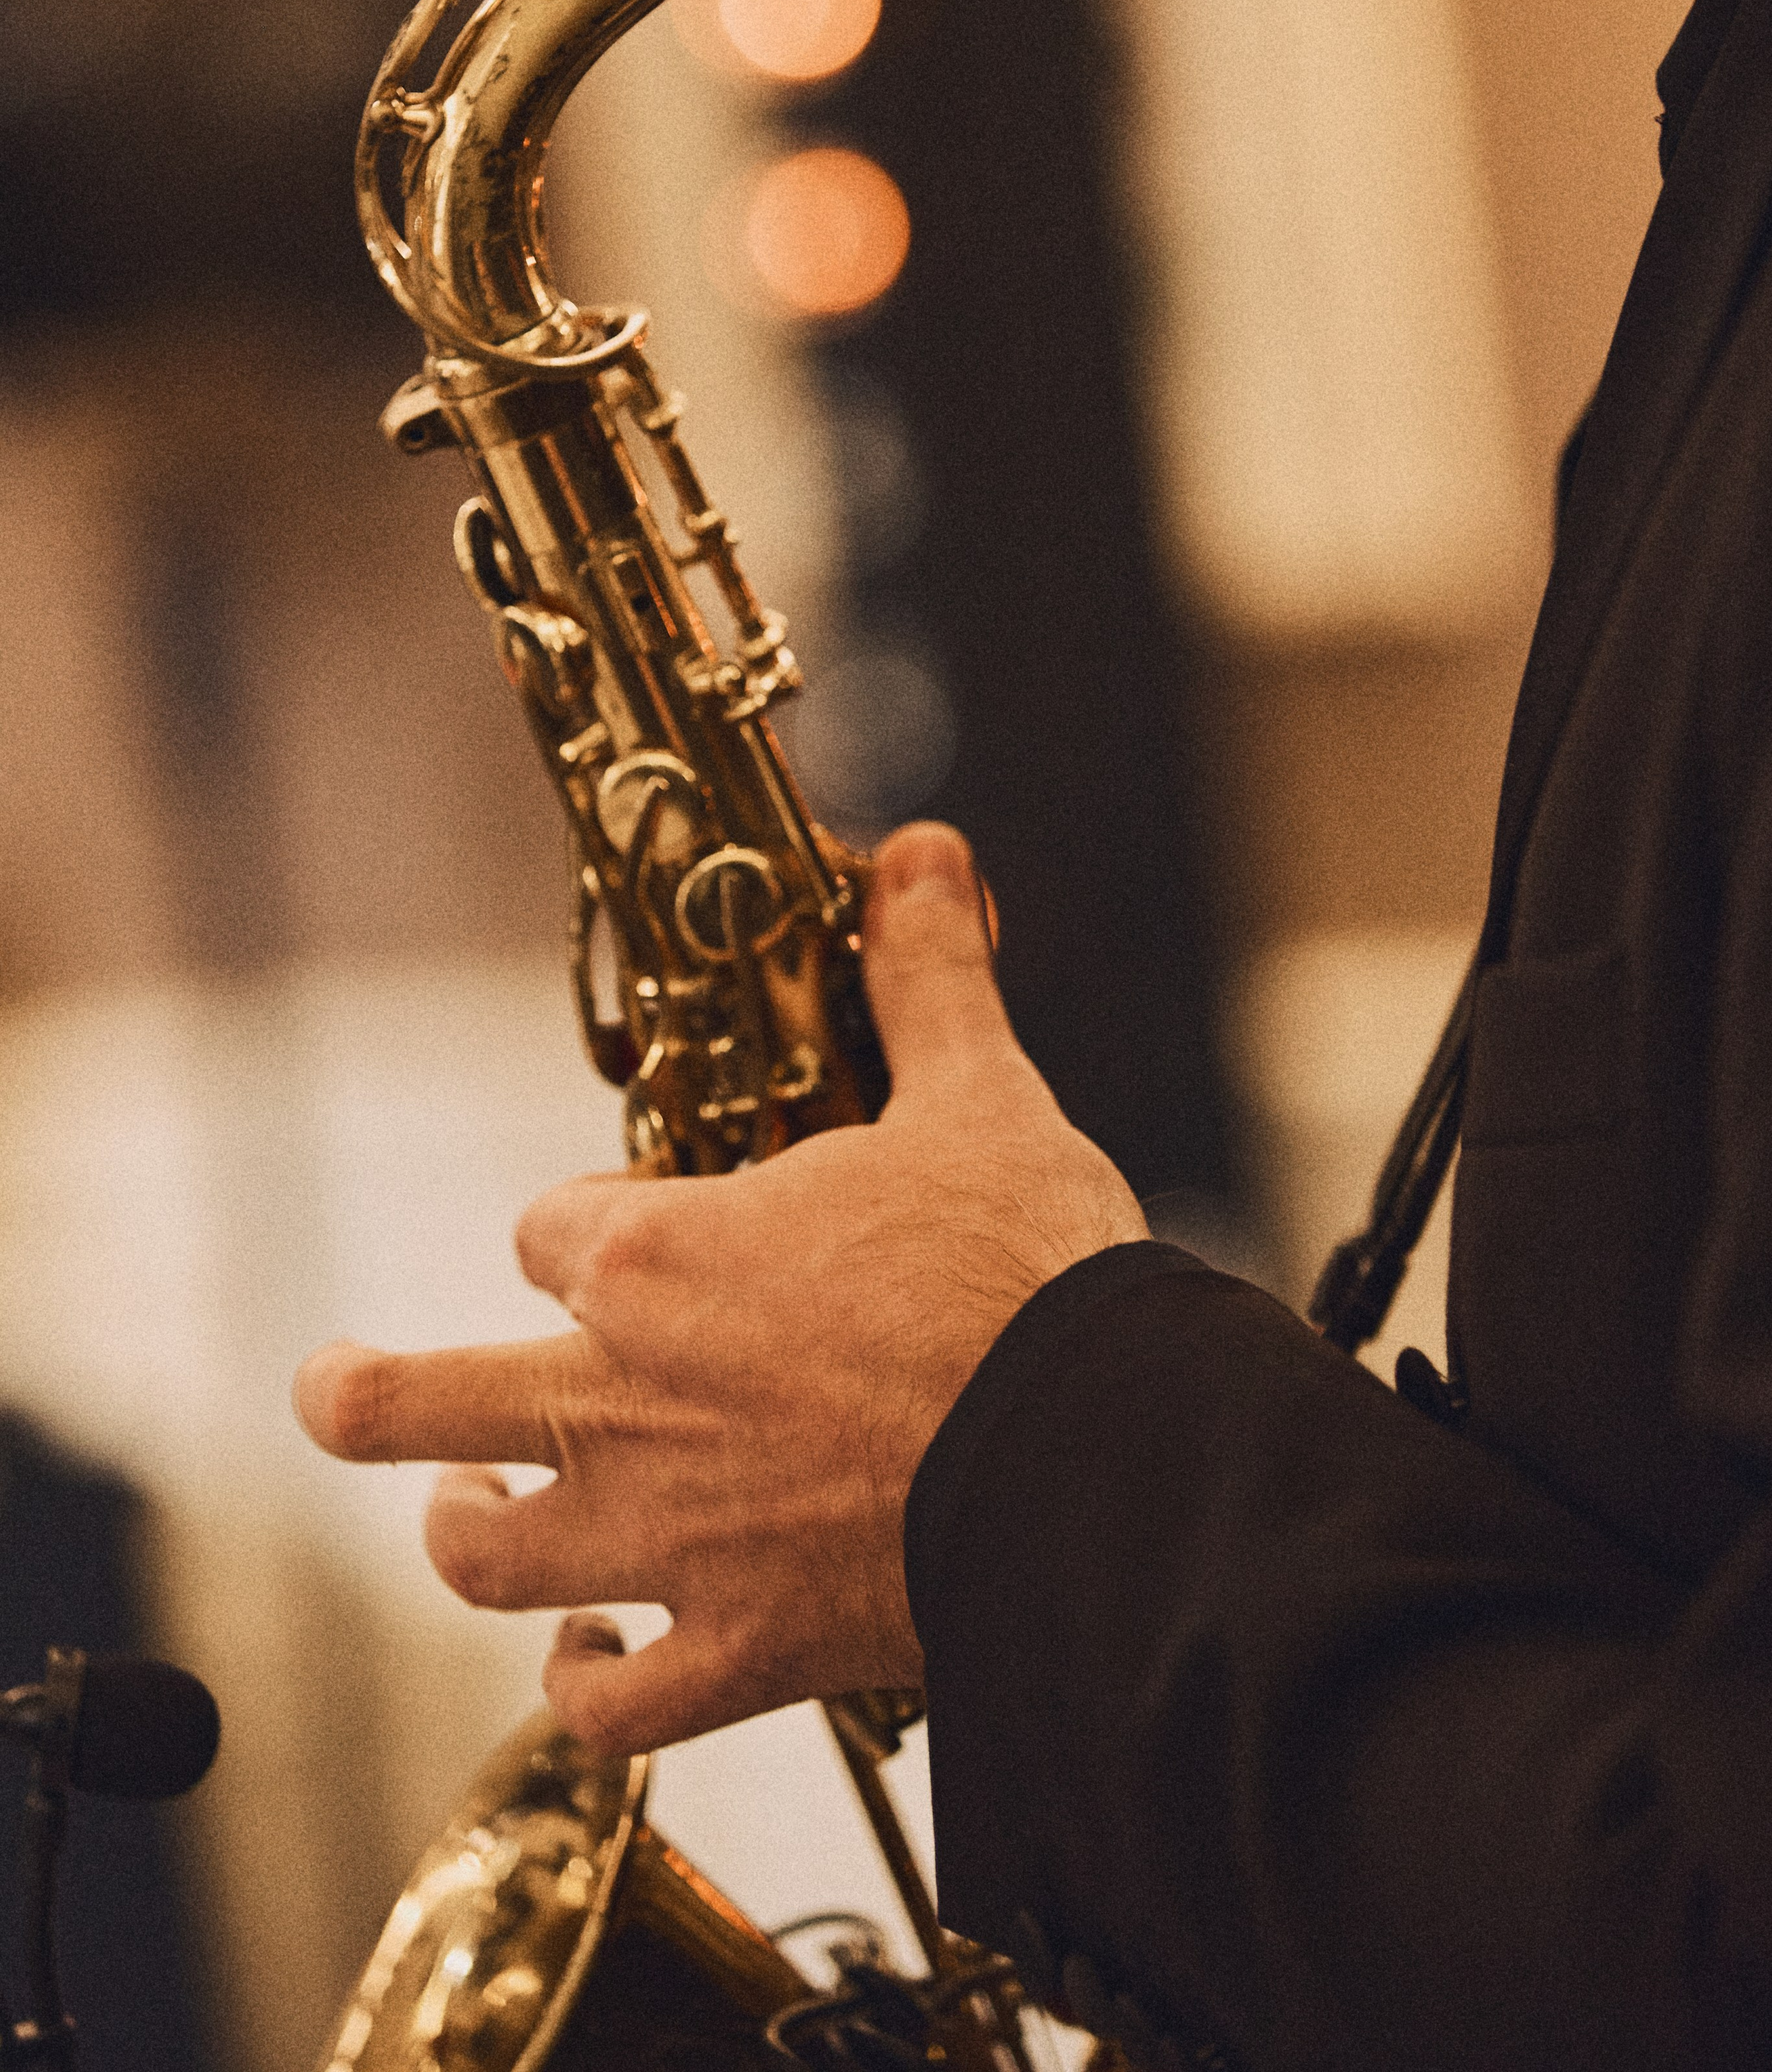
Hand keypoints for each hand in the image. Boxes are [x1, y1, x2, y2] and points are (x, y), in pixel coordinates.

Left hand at [293, 821, 1147, 1753]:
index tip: (646, 1233)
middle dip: (362, 1394)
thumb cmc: (1030, 1272)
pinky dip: (588, 1687)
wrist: (1103, 1458)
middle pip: (423, 1398)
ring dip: (465, 1531)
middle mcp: (627, 1398)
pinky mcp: (738, 1651)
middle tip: (333, 1388)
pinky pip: (613, 1707)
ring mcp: (668, 1538)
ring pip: (487, 1557)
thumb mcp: (976, 1099)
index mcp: (661, 1257)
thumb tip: (925, 851)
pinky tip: (587, 1659)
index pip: (553, 1228)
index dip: (588, 1226)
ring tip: (466, 1508)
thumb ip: (925, 978)